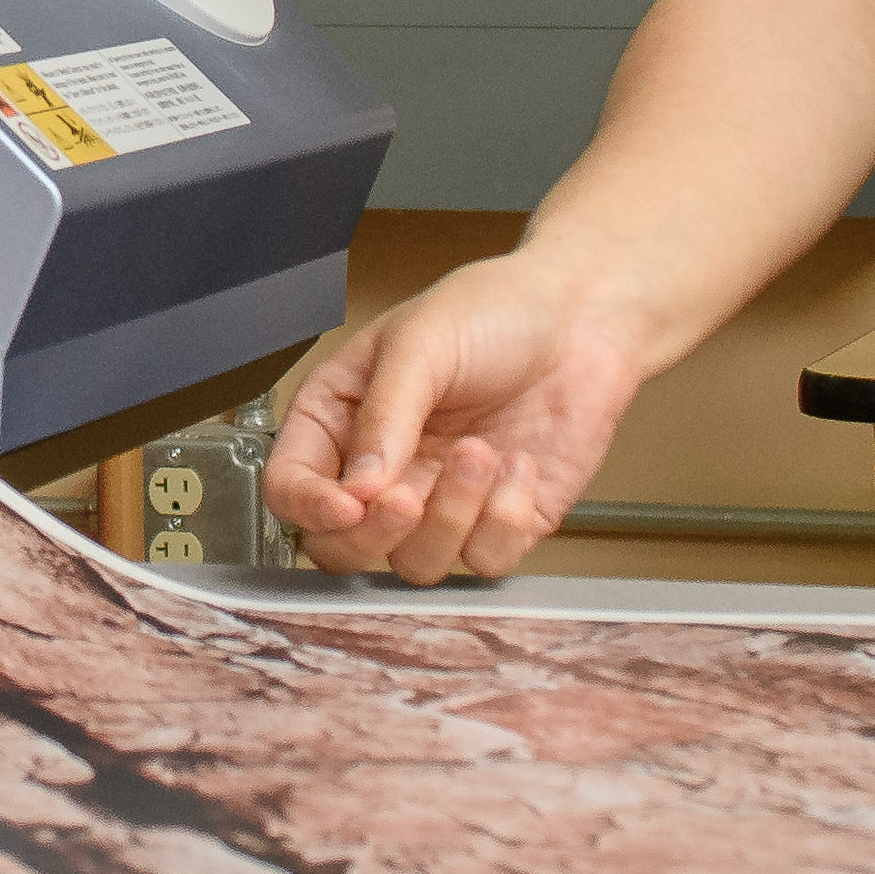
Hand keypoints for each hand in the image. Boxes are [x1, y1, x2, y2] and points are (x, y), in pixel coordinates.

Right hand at [260, 257, 650, 584]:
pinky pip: (486, 560)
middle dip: (375, 535)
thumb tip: (359, 486)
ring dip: (450, 517)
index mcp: (341, 418)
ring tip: (481, 452)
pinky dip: (504, 519)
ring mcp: (440, 502)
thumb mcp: (423, 341)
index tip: (349, 503)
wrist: (584, 316)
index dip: (309, 506)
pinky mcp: (501, 522)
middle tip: (408, 498)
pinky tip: (519, 463)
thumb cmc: (496, 309)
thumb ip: (385, 413)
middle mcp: (384, 470)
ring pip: (416, 564)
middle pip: (341, 548)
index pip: (291, 485)